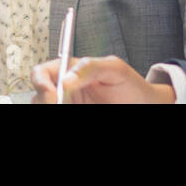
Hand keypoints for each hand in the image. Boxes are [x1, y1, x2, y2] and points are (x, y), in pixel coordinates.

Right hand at [30, 55, 174, 103]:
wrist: (145, 105)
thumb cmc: (131, 85)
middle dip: (45, 101)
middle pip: (40, 96)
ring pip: (46, 107)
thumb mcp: (115, 68)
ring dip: (53, 107)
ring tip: (71, 106)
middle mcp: (65, 91)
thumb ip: (91, 67)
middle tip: (59, 106)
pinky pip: (60, 117)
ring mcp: (70, 105)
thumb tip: (67, 78)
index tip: (51, 94)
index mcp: (69, 71)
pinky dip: (62, 112)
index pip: (43, 73)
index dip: (41, 83)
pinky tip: (78, 109)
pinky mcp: (76, 112)